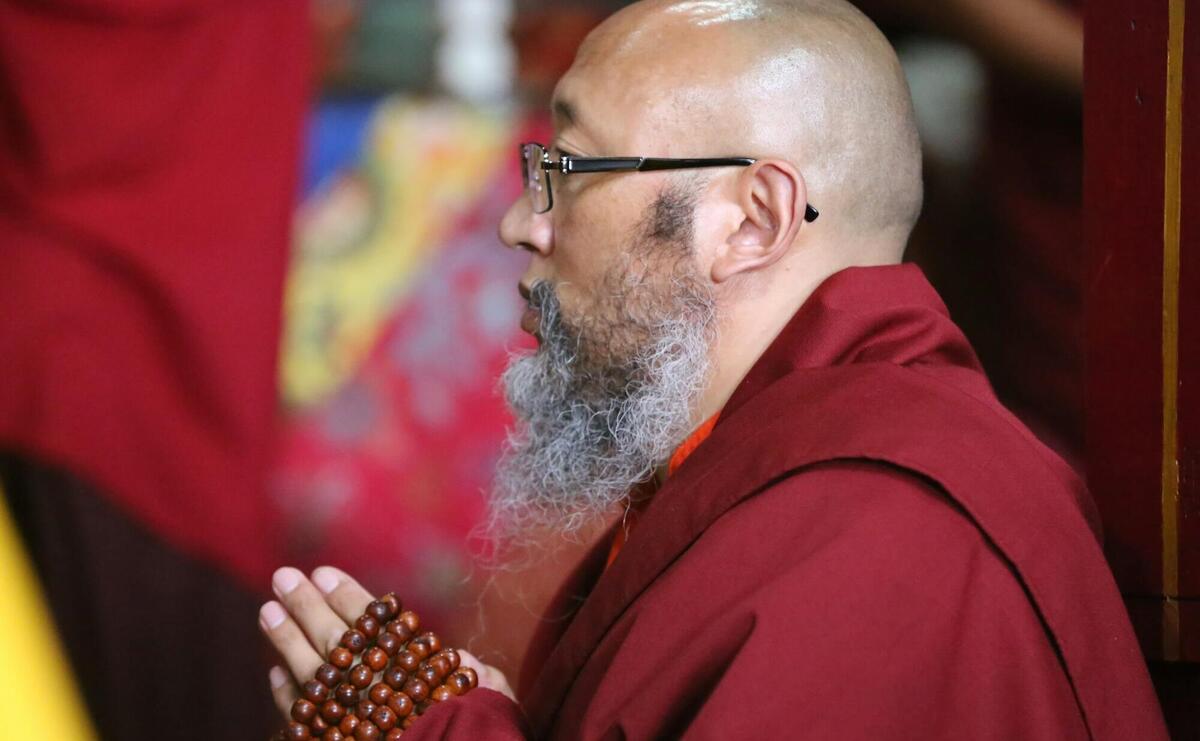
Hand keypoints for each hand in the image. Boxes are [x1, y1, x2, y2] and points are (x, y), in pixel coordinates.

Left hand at [258, 565, 515, 719]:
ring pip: (311, 673)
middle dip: (307, 606)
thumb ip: (478, 675)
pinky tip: (278, 673)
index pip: (374, 623)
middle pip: (335, 640)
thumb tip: (461, 657)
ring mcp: (349, 718)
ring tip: (266, 610)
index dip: (348, 596)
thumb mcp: (493, 699)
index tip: (324, 572)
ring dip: (287, 640)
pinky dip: (289, 695)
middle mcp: (376, 688)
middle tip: (283, 577)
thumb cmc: (479, 733)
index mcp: (414, 669)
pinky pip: (302, 718)